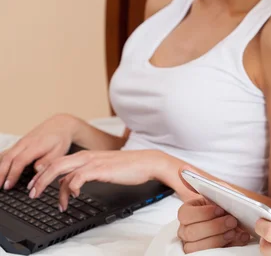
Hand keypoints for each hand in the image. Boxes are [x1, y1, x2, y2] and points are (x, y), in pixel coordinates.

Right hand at [0, 114, 80, 190]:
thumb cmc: (60, 140)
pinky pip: (6, 153)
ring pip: (4, 155)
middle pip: (8, 158)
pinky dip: (0, 162)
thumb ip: (47, 161)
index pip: (20, 160)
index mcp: (36, 145)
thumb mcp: (60, 151)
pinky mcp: (18, 144)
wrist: (60, 124)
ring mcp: (20, 143)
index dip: (13, 174)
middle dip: (1, 174)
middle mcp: (25, 143)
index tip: (8, 186)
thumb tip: (36, 170)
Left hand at [28, 149, 160, 210]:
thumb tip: (74, 183)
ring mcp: (93, 161)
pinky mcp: (101, 169)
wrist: (148, 162)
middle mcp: (87, 156)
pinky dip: (72, 187)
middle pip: (54, 164)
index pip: (57, 161)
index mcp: (87, 155)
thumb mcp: (104, 168)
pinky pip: (78, 177)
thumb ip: (88, 172)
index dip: (43, 173)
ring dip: (54, 188)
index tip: (36, 185)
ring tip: (57, 203)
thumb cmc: (130, 166)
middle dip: (40, 180)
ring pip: (62, 171)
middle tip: (33, 193)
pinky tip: (76, 195)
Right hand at [177, 167, 251, 252]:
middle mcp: (187, 228)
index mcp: (189, 211)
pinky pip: (206, 255)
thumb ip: (204, 182)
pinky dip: (225, 247)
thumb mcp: (222, 191)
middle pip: (190, 232)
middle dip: (214, 227)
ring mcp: (193, 243)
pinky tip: (237, 238)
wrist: (246, 220)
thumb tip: (183, 169)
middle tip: (232, 221)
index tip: (220, 209)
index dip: (203, 213)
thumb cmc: (230, 205)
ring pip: (195, 247)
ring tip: (235, 231)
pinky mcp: (203, 254)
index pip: (184, 214)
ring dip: (218, 239)